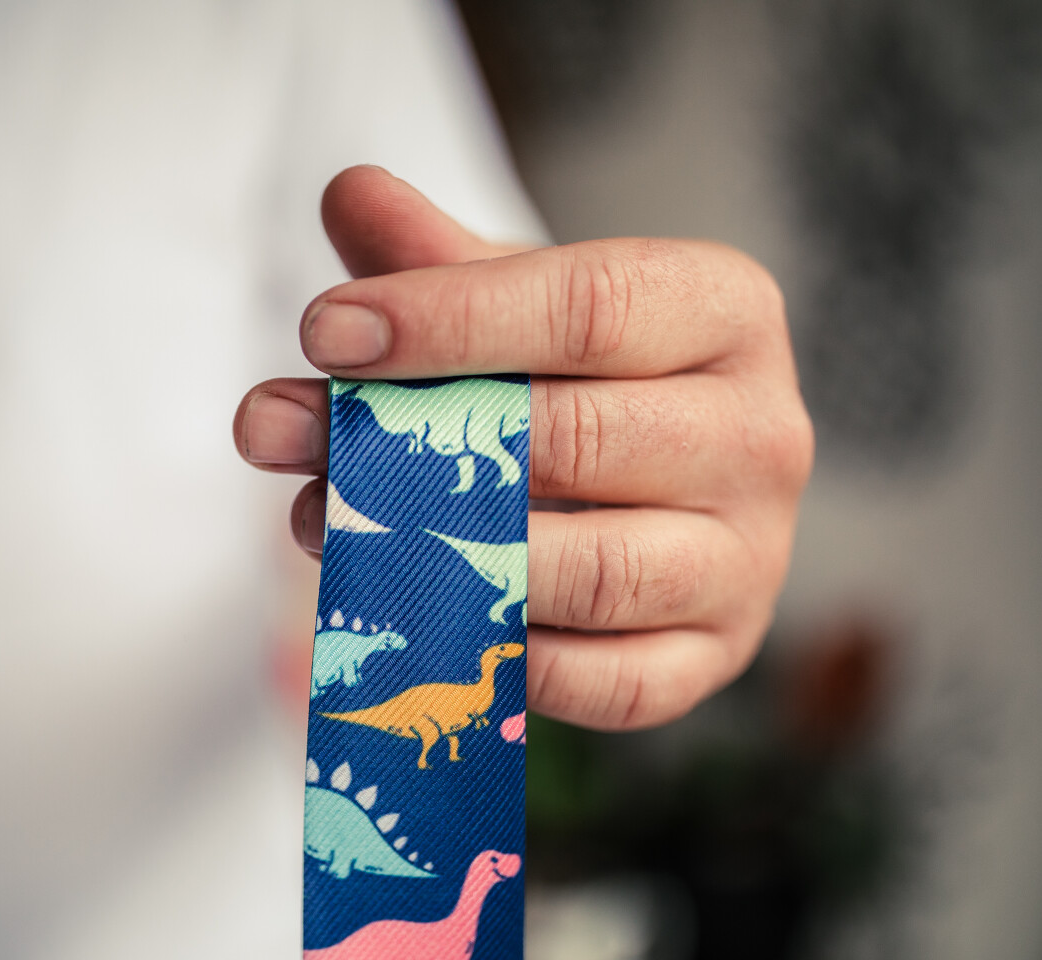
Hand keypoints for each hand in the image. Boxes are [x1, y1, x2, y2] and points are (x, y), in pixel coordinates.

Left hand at [233, 166, 812, 730]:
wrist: (657, 486)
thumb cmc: (575, 374)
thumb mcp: (513, 298)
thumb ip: (435, 257)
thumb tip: (351, 195)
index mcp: (725, 311)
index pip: (590, 307)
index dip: (447, 321)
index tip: (323, 332)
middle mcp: (764, 433)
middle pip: (580, 438)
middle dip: (408, 441)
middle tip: (277, 431)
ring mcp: (750, 557)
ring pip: (594, 571)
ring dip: (439, 557)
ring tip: (322, 522)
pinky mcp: (717, 654)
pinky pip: (607, 681)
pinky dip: (508, 656)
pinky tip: (424, 613)